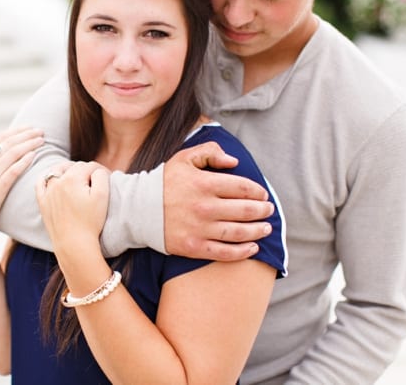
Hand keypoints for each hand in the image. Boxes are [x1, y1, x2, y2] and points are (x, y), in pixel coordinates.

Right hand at [0, 127, 43, 241]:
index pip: (0, 137)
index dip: (17, 130)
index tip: (29, 127)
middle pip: (9, 142)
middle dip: (27, 135)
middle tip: (41, 131)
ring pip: (14, 153)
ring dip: (30, 144)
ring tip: (42, 141)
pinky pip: (14, 170)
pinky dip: (25, 160)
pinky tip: (34, 155)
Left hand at [35, 161, 109, 257]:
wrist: (74, 244)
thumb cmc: (90, 221)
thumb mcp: (102, 196)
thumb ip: (101, 176)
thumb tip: (97, 170)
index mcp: (73, 179)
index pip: (90, 166)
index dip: (102, 171)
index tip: (108, 178)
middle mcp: (57, 182)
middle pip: (75, 167)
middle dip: (87, 170)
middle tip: (96, 180)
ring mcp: (48, 192)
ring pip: (57, 171)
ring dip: (68, 170)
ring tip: (77, 176)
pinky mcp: (43, 203)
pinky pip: (41, 183)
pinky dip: (47, 177)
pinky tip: (54, 179)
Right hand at [164, 141, 273, 259]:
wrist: (137, 209)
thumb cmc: (163, 182)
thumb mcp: (183, 158)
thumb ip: (210, 152)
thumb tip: (234, 161)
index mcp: (203, 183)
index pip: (242, 187)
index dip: (258, 191)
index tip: (263, 194)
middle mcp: (204, 207)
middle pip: (245, 210)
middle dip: (262, 211)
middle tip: (268, 211)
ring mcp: (199, 229)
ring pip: (239, 232)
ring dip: (258, 231)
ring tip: (266, 228)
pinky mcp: (194, 247)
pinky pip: (224, 252)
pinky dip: (243, 251)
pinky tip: (253, 247)